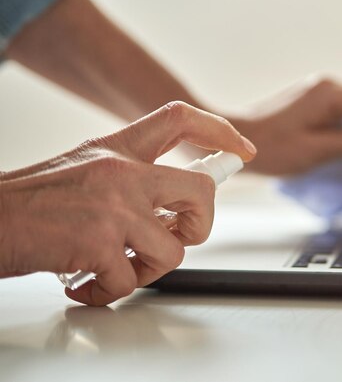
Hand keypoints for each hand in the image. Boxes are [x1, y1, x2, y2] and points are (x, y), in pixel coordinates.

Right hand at [0, 102, 255, 305]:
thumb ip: (130, 180)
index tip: (242, 150)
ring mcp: (113, 205)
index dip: (219, 132)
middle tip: (179, 236)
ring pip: (173, 249)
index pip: (180, 119)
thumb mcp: (85, 171)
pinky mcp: (98, 242)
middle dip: (201, 225)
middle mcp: (120, 170)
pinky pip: (130, 280)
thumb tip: (174, 208)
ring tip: (114, 268)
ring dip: (147, 270)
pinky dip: (109, 291)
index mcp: (116, 148)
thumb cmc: (30, 204)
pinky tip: (85, 282)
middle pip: (201, 190)